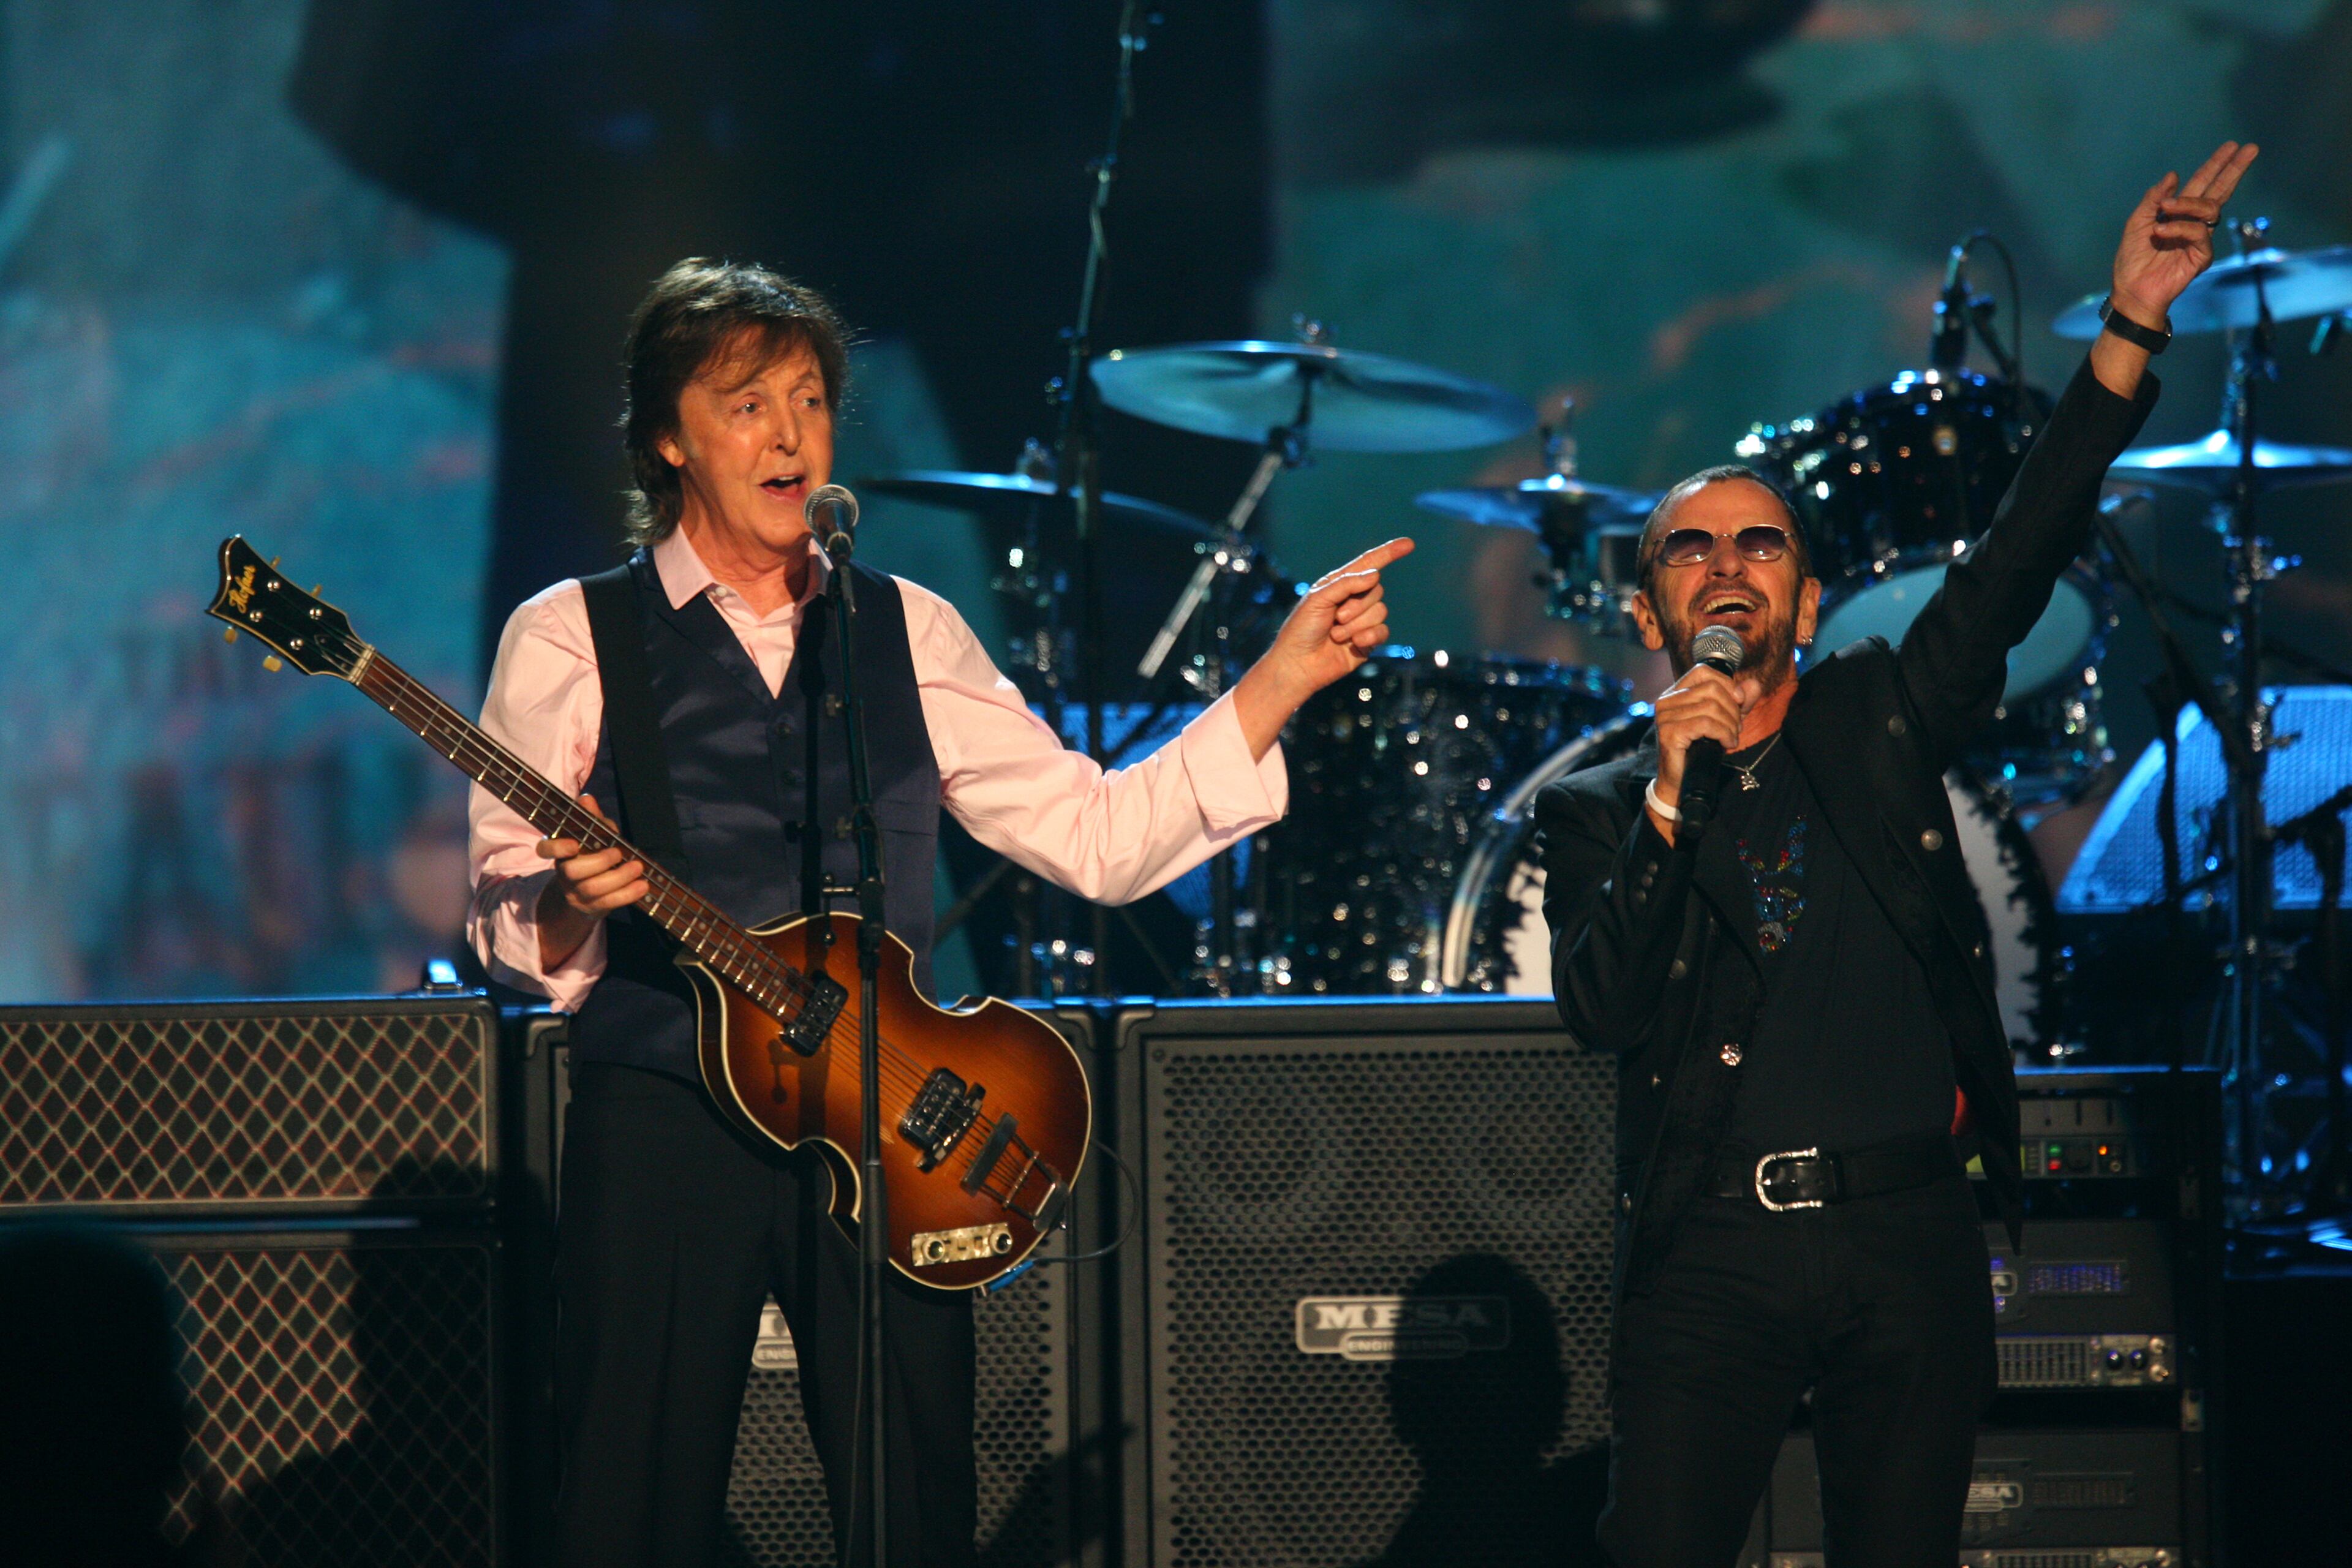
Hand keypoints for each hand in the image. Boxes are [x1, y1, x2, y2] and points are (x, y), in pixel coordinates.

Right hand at [533, 793, 649, 967]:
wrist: (587, 893)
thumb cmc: (592, 855)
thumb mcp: (592, 834)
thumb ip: (591, 819)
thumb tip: (587, 799)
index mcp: (561, 853)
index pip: (545, 849)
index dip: (556, 848)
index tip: (574, 844)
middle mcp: (564, 874)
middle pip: (572, 871)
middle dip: (598, 862)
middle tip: (618, 854)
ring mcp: (577, 893)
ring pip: (593, 889)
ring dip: (619, 878)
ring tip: (638, 867)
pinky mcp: (593, 907)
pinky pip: (609, 903)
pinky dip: (628, 894)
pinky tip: (643, 886)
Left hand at [1230, 537, 1413, 758]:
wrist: (1298, 664)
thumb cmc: (1301, 629)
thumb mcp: (1318, 599)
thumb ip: (1346, 584)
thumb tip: (1376, 575)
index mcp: (1339, 584)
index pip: (1368, 564)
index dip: (1388, 553)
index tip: (1409, 544)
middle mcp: (1353, 599)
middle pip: (1376, 589)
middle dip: (1357, 605)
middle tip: (1335, 618)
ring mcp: (1362, 620)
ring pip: (1380, 611)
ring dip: (1357, 624)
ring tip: (1336, 634)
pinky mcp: (1368, 640)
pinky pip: (1383, 631)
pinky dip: (1368, 636)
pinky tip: (1353, 643)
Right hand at [1649, 665, 1760, 823]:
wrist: (1682, 780)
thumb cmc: (1701, 748)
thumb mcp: (1725, 720)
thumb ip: (1740, 702)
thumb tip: (1754, 685)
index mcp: (1676, 692)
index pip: (1703, 671)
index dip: (1726, 684)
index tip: (1739, 702)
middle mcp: (1666, 700)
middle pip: (1712, 689)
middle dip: (1733, 709)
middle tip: (1736, 728)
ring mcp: (1665, 716)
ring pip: (1711, 707)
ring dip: (1730, 725)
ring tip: (1731, 739)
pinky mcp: (1669, 732)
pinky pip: (1706, 724)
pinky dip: (1723, 734)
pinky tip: (1726, 745)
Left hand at [2109, 141, 2258, 327]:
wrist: (2132, 290)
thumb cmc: (2133, 260)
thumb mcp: (2137, 223)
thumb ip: (2154, 200)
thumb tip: (2174, 175)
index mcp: (2179, 214)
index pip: (2203, 185)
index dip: (2216, 166)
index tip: (2231, 146)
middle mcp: (2193, 223)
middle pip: (2220, 191)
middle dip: (2234, 169)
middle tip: (2250, 148)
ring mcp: (2200, 239)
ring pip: (2209, 208)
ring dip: (2186, 204)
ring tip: (2164, 210)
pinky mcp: (2202, 255)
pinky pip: (2198, 232)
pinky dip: (2178, 228)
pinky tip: (2161, 232)